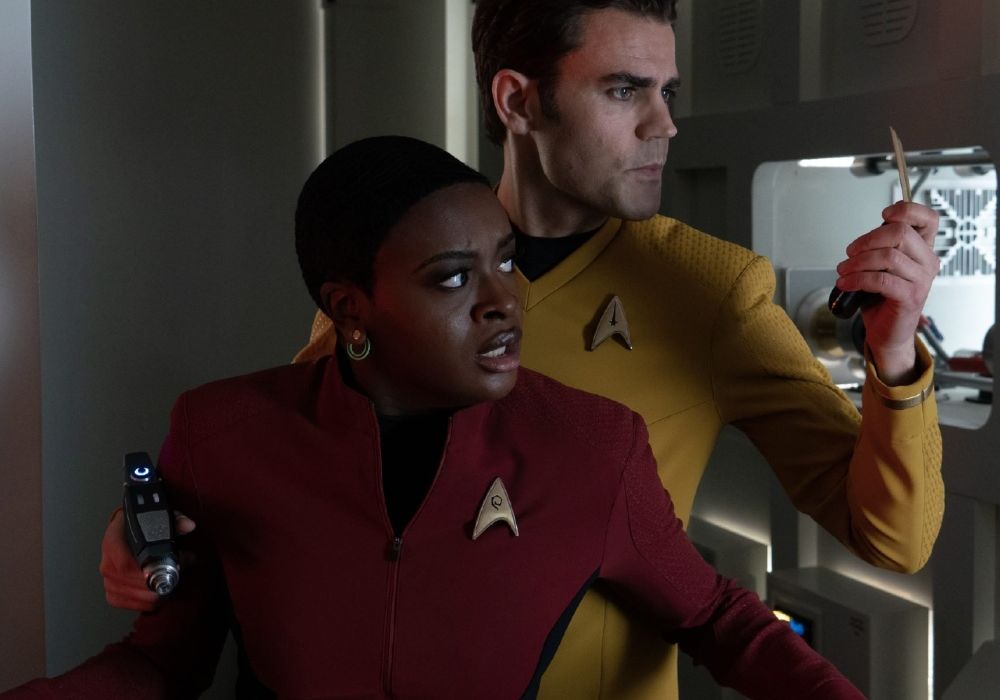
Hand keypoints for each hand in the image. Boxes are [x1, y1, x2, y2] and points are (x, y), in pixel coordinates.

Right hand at [99, 507, 195, 610]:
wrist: (124, 531)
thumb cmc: (141, 526)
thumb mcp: (157, 516)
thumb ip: (174, 520)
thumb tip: (189, 525)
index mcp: (113, 542)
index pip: (126, 565)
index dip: (150, 571)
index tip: (172, 567)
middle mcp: (107, 563)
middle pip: (134, 584)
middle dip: (162, 580)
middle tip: (179, 572)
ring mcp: (108, 580)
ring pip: (135, 597)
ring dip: (159, 591)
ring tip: (173, 579)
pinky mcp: (112, 593)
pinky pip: (129, 604)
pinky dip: (147, 602)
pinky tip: (160, 593)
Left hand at [835, 201, 939, 383]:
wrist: (887, 332)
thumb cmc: (882, 299)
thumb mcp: (881, 267)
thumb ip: (879, 248)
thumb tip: (863, 239)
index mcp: (923, 250)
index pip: (929, 218)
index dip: (906, 210)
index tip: (883, 215)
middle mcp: (927, 262)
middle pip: (900, 233)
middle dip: (867, 240)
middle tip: (850, 253)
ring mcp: (921, 280)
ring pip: (888, 256)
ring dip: (857, 262)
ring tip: (843, 271)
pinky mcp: (909, 297)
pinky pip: (880, 280)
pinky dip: (857, 279)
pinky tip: (846, 283)